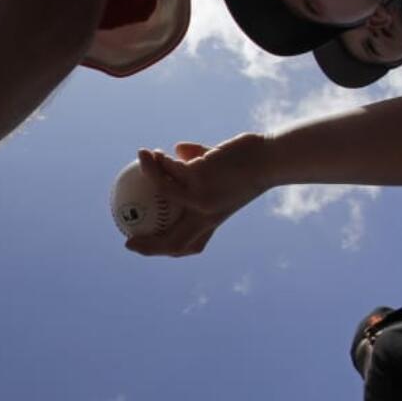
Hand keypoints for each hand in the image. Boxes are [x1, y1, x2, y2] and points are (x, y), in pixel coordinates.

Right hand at [125, 133, 271, 257]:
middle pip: (173, 243)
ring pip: (163, 194)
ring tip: (140, 160)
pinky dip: (156, 162)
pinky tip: (149, 153)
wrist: (272, 159)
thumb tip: (176, 149)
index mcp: (212, 219)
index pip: (188, 245)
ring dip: (148, 176)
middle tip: (128, 240)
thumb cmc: (250, 163)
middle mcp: (207, 216)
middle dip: (147, 247)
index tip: (143, 245)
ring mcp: (202, 200)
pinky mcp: (200, 180)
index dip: (164, 250)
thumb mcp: (222, 168)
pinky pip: (169, 171)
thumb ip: (199, 160)